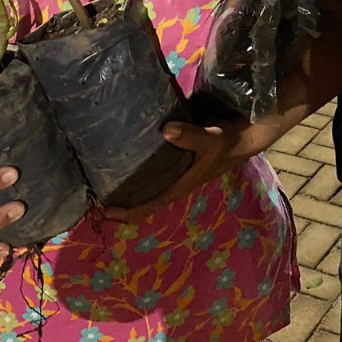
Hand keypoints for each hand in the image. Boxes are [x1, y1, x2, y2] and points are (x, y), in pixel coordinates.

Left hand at [102, 119, 273, 222]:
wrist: (246, 134)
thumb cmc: (229, 143)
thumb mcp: (212, 140)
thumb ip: (191, 136)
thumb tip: (166, 130)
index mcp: (180, 185)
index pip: (150, 205)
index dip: (127, 212)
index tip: (104, 210)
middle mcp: (175, 179)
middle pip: (144, 195)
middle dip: (121, 196)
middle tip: (95, 187)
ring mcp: (176, 168)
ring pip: (148, 179)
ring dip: (128, 179)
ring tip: (102, 167)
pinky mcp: (179, 153)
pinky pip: (154, 161)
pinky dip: (139, 159)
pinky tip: (125, 145)